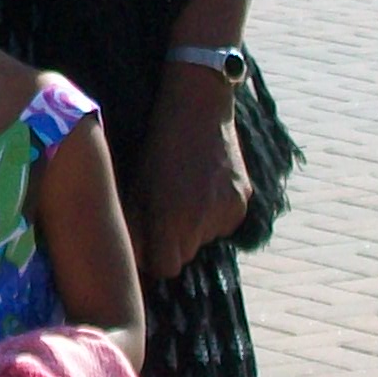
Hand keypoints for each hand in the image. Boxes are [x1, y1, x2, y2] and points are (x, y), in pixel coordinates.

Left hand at [135, 76, 250, 278]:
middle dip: (173, 240)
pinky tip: (205, 184)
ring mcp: (228, 211)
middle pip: (186, 255)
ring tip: (185, 189)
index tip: (148, 239)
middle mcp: (203, 222)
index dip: (155, 257)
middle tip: (165, 205)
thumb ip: (135, 230)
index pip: (166, 268)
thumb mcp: (137, 187)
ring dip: (194, 225)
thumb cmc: (157, 147)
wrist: (197, 108)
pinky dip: (214, 212)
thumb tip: (133, 264)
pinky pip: (224, 222)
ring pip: (206, 239)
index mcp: (171, 220)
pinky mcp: (243, 200)